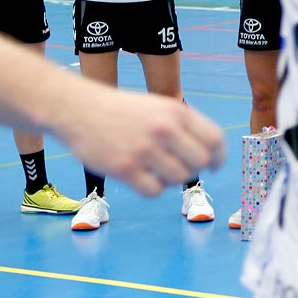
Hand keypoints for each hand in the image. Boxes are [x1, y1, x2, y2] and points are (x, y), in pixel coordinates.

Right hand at [57, 89, 225, 198]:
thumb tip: (210, 153)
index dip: (219, 157)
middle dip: (195, 169)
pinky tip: (144, 179)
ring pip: (179, 178)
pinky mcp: (123, 168)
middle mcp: (164, 130)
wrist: (78, 109)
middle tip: (181, 169)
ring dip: (172, 180)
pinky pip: (154, 191)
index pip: (215, 139)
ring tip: (158, 171)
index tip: (216, 166)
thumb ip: (184, 125)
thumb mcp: (159, 105)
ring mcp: (143, 150)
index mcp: (176, 112)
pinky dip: (154, 189)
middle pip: (200, 162)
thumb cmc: (122, 110)